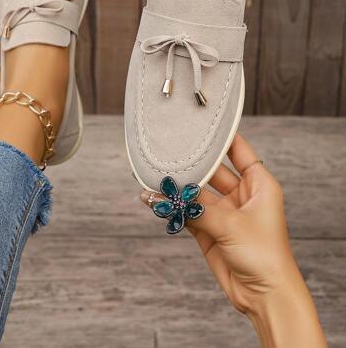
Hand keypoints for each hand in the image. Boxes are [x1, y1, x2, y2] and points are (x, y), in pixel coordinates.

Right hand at [141, 134, 327, 346]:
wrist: (263, 296)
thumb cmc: (263, 255)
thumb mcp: (231, 225)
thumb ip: (197, 208)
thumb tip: (166, 196)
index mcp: (259, 184)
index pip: (239, 150)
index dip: (222, 137)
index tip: (202, 123)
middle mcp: (242, 195)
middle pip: (213, 171)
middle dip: (193, 164)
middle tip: (169, 152)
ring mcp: (225, 213)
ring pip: (198, 193)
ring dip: (179, 189)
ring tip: (155, 177)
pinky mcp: (211, 230)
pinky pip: (190, 213)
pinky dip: (175, 208)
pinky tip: (156, 199)